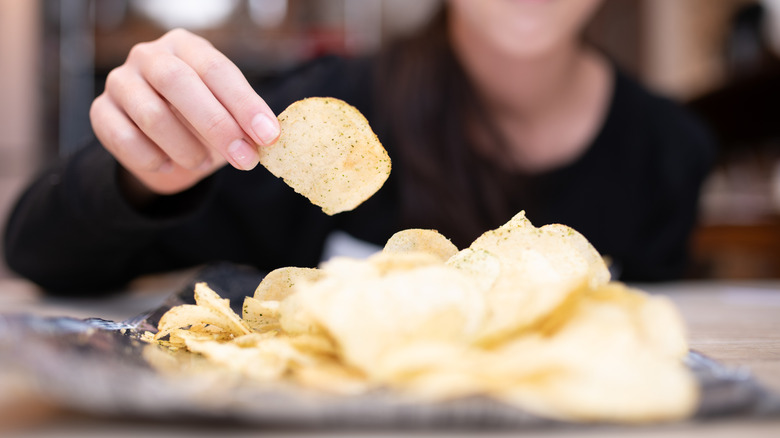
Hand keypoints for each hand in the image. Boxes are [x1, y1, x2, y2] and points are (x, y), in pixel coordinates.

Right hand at [90, 28, 279, 195]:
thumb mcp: (228, 116)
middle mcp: (149, 56)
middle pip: (179, 83)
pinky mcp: (101, 112)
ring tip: (202, 162)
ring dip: (185, 148)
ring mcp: (120, 81)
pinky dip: (153, 159)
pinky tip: (169, 165)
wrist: (160, 143)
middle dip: (217, 125)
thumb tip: (268, 137)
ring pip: (152, 115)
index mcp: (187, 47)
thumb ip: (244, 122)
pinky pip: (125, 139)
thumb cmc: (202, 122)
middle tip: (244, 158)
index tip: (269, 136)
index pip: (217, 69)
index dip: (245, 104)